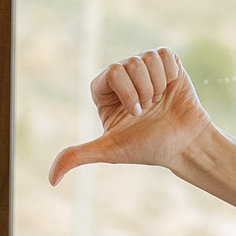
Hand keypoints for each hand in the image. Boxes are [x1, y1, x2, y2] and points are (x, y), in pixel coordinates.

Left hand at [48, 47, 214, 184]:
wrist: (184, 143)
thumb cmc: (147, 147)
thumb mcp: (110, 151)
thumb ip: (78, 156)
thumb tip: (51, 180)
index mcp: (105, 93)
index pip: (111, 72)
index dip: (127, 92)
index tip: (135, 113)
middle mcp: (122, 77)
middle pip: (129, 64)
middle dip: (143, 91)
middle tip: (148, 110)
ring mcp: (143, 68)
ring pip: (147, 58)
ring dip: (157, 85)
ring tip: (159, 102)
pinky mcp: (165, 62)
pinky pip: (164, 54)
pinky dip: (170, 75)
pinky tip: (170, 90)